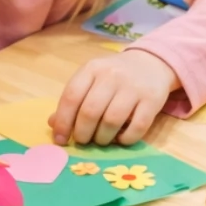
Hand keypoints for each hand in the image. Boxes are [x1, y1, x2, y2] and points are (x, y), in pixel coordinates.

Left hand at [48, 50, 178, 146]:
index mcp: (92, 69)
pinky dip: (126, 139)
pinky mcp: (152, 100)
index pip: (71, 97)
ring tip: (101, 140)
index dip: (63, 122)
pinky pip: (137, 127)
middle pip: (90, 111)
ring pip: (112, 121)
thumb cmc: (113, 77)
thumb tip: (54, 125)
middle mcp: (112, 75)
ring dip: (102, 138)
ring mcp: (133, 87)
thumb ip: (73, 101)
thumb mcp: (91, 80)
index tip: (61, 140)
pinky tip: (121, 139)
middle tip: (83, 141)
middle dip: (83, 134)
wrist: (151, 64)